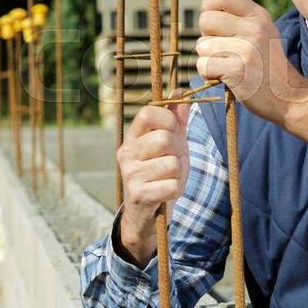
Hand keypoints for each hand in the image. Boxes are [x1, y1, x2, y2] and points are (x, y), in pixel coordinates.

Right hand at [115, 102, 189, 267]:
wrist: (149, 214)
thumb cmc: (161, 174)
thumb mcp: (172, 145)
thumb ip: (177, 120)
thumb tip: (180, 92)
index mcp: (133, 136)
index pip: (149, 111)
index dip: (169, 119)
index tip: (174, 131)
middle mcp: (126, 152)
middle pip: (164, 138)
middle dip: (179, 150)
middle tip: (175, 161)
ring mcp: (130, 174)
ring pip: (172, 163)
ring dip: (179, 172)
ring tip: (169, 178)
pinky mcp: (138, 195)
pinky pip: (172, 185)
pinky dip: (176, 190)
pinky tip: (166, 193)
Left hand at [195, 0, 307, 123]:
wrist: (288, 96)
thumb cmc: (269, 63)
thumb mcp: (265, 30)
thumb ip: (244, 11)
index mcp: (258, 16)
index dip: (209, 6)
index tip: (213, 23)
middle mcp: (253, 28)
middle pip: (206, 20)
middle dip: (206, 37)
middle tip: (222, 49)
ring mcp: (246, 49)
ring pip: (202, 46)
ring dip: (208, 59)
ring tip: (227, 65)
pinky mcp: (237, 70)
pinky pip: (204, 65)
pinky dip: (209, 75)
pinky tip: (226, 77)